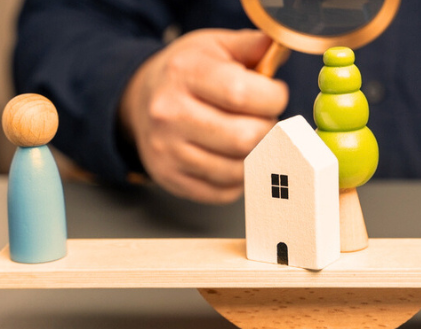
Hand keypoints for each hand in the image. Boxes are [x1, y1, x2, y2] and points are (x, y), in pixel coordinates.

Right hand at [120, 29, 288, 203]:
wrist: (142, 101)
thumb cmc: (188, 73)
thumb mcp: (215, 46)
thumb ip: (252, 45)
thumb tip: (279, 44)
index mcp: (185, 73)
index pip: (243, 94)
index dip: (273, 98)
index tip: (275, 94)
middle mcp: (169, 113)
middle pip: (244, 137)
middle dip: (267, 128)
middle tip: (263, 118)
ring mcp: (168, 151)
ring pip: (238, 169)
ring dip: (257, 155)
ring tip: (250, 135)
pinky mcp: (171, 179)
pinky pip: (224, 191)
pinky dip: (240, 177)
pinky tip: (235, 156)